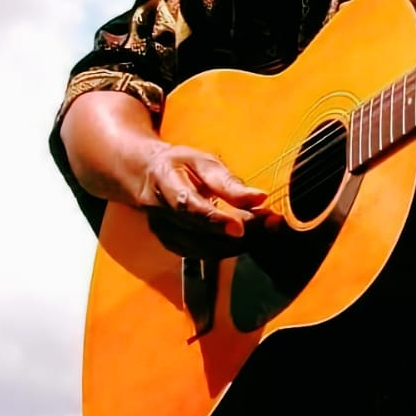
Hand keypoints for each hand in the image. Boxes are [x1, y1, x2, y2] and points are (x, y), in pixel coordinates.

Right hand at [140, 143, 280, 254]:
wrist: (146, 175)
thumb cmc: (180, 165)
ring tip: (263, 230)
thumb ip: (229, 182)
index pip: (188, 206)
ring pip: (201, 249)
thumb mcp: (203, 161)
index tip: (241, 227)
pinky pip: (200, 254)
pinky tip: (245, 239)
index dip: (215, 220)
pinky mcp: (170, 244)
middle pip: (199, 232)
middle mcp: (160, 212)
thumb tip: (260, 198)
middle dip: (237, 232)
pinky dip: (225, 249)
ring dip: (235, 244)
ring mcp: (163, 232)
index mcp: (164, 182)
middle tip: (270, 223)